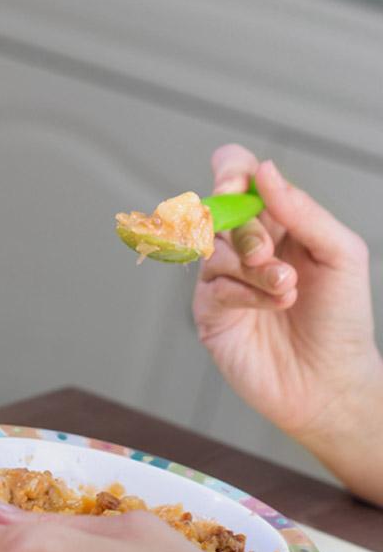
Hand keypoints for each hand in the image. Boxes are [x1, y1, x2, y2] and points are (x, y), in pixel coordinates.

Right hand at [193, 144, 377, 437]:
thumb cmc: (342, 318)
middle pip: (217, 210)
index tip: (236, 184)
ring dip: (254, 267)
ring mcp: (221, 276)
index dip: (229, 170)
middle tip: (268, 253)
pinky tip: (274, 306)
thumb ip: (303, 210)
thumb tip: (264, 170)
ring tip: (287, 290)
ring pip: (214, 248)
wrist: (332, 382)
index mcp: (274, 221)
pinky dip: (247, 293)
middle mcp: (242, 244)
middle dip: (245, 230)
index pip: (237, 174)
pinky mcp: (209, 310)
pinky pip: (213, 285)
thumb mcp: (340, 253)